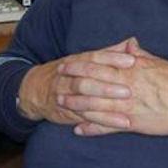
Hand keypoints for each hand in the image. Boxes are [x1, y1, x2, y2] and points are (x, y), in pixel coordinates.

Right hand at [17, 39, 135, 128]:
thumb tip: (132, 42)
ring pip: (86, 102)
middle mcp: (69, 77)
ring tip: (127, 115)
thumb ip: (110, 52)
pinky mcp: (67, 112)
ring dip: (106, 109)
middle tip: (129, 90)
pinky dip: (102, 122)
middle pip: (88, 80)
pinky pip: (85, 118)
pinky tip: (117, 125)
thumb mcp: (86, 58)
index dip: (112, 58)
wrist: (35, 89)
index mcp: (77, 61)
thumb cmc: (68, 72)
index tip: (132, 60)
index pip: (94, 58)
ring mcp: (66, 96)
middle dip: (108, 86)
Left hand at [57, 37, 167, 137]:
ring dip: (76, 105)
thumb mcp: (157, 62)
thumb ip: (139, 54)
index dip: (79, 64)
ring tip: (61, 104)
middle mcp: (124, 87)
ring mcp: (126, 107)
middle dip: (72, 83)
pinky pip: (107, 127)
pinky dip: (92, 129)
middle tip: (56, 82)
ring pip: (95, 106)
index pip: (98, 64)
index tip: (66, 63)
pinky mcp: (131, 124)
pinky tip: (78, 129)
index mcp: (130, 70)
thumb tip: (129, 44)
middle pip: (91, 84)